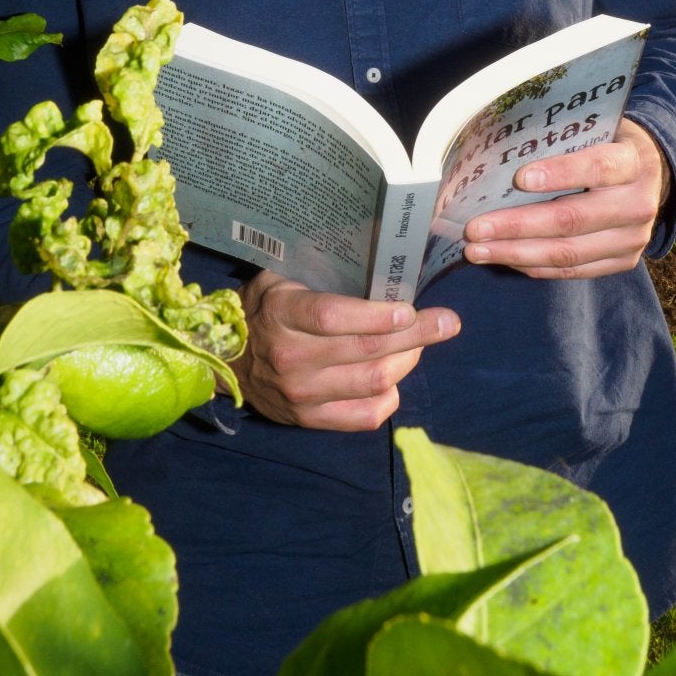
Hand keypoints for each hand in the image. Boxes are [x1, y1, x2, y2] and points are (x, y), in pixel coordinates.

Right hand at [232, 271, 459, 430]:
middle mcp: (292, 359)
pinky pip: (365, 415)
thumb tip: (377, 255)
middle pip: (364, 351)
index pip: (332, 318)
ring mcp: (302, 396)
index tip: (409, 309)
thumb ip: (317, 273)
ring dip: (406, 361)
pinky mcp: (310, 420)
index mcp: (282, 315)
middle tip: (448, 322)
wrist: (227, 361)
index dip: (375, 316)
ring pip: (372, 382)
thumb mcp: (278, 277)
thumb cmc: (262, 308)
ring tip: (420, 343)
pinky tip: (395, 374)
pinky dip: (389, 395)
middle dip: (415, 335)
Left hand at [462, 122, 671, 280]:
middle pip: (572, 220)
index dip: (559, 173)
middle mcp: (637, 204)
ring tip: (477, 251)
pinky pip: (573, 271)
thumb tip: (501, 150)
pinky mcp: (624, 262)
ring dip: (516, 253)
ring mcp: (633, 239)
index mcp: (632, 161)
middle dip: (517, 226)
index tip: (519, 178)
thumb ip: (563, 138)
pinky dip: (535, 266)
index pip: (597, 167)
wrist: (651, 173)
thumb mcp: (597, 128)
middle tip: (475, 229)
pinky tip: (505, 259)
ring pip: (568, 253)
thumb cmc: (608, 143)